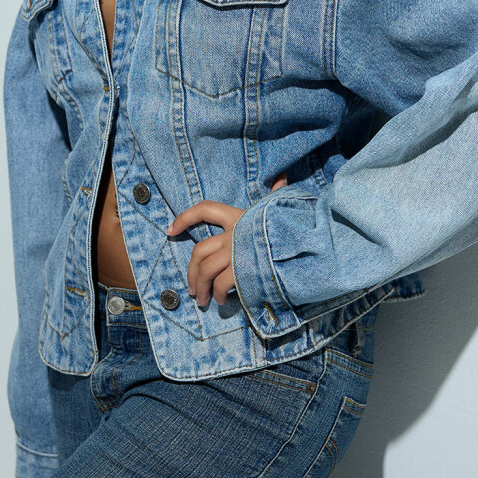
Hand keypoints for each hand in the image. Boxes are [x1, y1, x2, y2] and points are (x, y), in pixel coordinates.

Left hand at [165, 172, 287, 307]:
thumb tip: (282, 177)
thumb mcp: (281, 208)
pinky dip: (217, 294)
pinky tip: (220, 300)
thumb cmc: (293, 226)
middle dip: (191, 271)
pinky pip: (219, 284)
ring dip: (200, 287)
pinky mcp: (240, 270)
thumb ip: (277, 194)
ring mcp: (235, 252)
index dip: (185, 218)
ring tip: (203, 299)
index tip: (170, 230)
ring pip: (204, 270)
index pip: (205, 210)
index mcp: (239, 216)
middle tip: (192, 287)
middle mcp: (233, 234)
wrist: (307, 243)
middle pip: (199, 250)